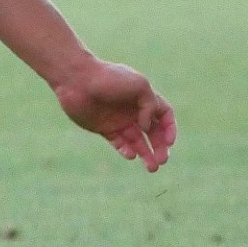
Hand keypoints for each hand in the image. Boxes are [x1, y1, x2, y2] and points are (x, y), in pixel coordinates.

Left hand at [52, 58, 175, 171]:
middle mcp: (133, 110)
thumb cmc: (109, 78)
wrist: (77, 80)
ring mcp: (118, 120)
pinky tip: (130, 155)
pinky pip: (119, 143)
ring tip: (152, 168)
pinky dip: (126, 150)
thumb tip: (147, 127)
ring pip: (137, 141)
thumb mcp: (139, 85)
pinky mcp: (104, 128)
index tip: (169, 142)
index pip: (163, 115)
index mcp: (144, 97)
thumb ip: (150, 105)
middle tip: (162, 161)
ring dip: (146, 154)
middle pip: (153, 132)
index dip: (169, 128)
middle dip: (160, 147)